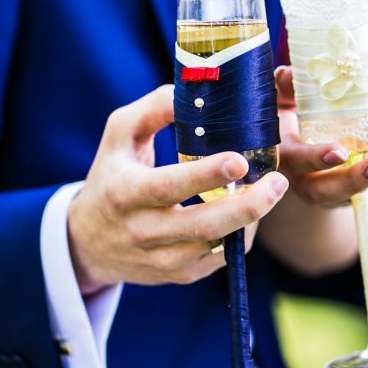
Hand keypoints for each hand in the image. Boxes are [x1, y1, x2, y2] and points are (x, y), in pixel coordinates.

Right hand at [67, 85, 288, 294]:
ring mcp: (163, 259)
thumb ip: (152, 109)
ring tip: (269, 189)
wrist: (89, 241)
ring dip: (250, 218)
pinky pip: (222, 257)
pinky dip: (241, 234)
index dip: (206, 175)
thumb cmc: (111, 175)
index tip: (239, 161)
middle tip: (278, 182)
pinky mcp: (180, 275)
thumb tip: (188, 93)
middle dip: (248, 206)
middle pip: (204, 225)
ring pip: (219, 244)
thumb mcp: (119, 135)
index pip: (169, 187)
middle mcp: (143, 231)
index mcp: (125, 192)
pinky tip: (247, 210)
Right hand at [274, 66, 367, 206]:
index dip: (317, 159)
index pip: (301, 163)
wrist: (300, 162)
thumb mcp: (280, 109)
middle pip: (336, 191)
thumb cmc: (287, 129)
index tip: (340, 152)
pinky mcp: (362, 187)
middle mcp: (313, 182)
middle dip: (360, 179)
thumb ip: (283, 92)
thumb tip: (287, 73)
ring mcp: (340, 190)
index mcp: (289, 161)